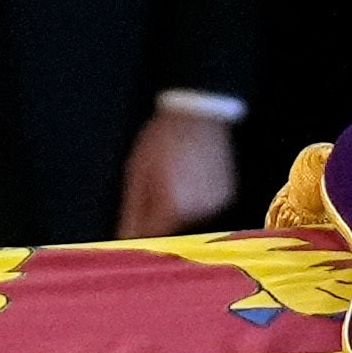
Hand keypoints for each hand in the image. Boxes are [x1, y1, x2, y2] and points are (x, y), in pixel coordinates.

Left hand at [119, 104, 238, 238]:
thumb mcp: (138, 173)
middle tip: (156, 188)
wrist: (197, 114)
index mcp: (173, 207)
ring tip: (176, 179)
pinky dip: (197, 201)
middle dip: (159, 217)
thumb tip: (125, 238)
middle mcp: (198, 211)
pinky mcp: (226, 197)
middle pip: (172, 230)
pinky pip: (206, 209)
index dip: (140, 234)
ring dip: (179, 209)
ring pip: (189, 221)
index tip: (134, 229)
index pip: (153, 237)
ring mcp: (215, 205)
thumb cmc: (163, 139)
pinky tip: (191, 178)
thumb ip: (132, 212)